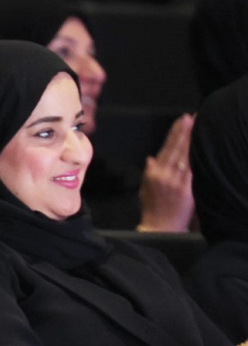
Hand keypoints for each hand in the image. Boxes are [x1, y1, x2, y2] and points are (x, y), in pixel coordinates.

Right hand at [137, 113, 194, 232]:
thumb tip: (152, 158)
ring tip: (198, 126)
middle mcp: (163, 175)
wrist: (160, 227)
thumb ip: (150, 172)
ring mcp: (175, 182)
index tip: (182, 120)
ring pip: (185, 156)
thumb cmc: (152, 209)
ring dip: (192, 140)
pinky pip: (192, 170)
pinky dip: (196, 157)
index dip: (175, 133)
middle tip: (192, 117)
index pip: (166, 148)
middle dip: (185, 132)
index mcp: (153, 173)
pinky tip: (200, 148)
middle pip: (176, 149)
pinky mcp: (186, 190)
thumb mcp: (144, 189)